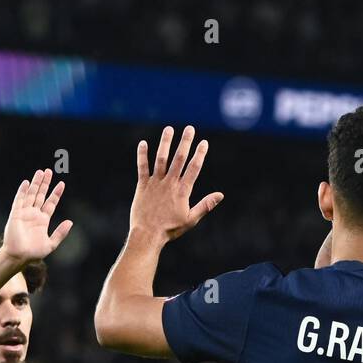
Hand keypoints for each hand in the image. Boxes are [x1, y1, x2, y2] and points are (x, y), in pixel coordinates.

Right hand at [1, 168, 72, 263]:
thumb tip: (70, 222)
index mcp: (43, 221)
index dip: (56, 193)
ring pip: (31, 195)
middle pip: (40, 195)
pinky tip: (26, 183)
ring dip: (35, 184)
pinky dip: (22, 192)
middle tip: (49, 171)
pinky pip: (19, 201)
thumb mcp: (51, 244)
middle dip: (45, 183)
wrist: (19, 257)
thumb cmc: (34, 253)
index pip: (51, 203)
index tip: (61, 183)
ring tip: (40, 172)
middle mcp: (34, 214)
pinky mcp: (16, 214)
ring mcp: (24, 213)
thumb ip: (60, 233)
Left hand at [129, 126, 223, 240]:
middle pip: (179, 159)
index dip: (200, 154)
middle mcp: (169, 183)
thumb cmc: (171, 229)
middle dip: (185, 142)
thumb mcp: (191, 219)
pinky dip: (142, 155)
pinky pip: (142, 167)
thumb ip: (205, 205)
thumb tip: (220, 195)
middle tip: (190, 128)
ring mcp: (155, 183)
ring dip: (165, 143)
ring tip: (169, 129)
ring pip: (161, 159)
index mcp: (182, 191)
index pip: (193, 168)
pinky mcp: (143, 186)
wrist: (148, 234)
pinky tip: (143, 143)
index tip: (204, 142)